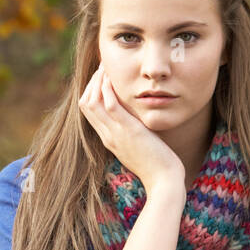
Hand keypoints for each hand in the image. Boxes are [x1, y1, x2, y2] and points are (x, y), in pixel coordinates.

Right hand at [78, 63, 185, 194]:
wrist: (164, 182)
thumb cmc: (157, 166)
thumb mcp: (139, 146)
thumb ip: (132, 132)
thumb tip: (136, 119)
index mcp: (109, 139)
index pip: (89, 111)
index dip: (92, 91)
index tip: (103, 78)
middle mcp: (108, 136)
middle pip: (85, 104)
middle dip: (91, 82)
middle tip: (103, 67)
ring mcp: (115, 134)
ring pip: (92, 102)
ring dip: (97, 81)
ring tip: (106, 67)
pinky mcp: (129, 131)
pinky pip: (110, 106)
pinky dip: (108, 90)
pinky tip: (113, 78)